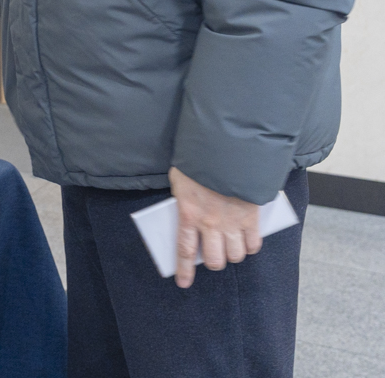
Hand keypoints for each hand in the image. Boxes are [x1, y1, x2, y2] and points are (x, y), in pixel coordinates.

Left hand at [169, 166, 261, 288]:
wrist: (225, 151)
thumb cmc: (198, 164)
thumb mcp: (180, 182)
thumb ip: (183, 201)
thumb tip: (186, 217)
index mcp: (188, 214)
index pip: (184, 250)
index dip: (185, 270)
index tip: (183, 283)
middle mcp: (210, 223)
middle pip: (214, 259)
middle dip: (214, 262)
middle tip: (213, 257)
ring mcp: (232, 222)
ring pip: (235, 255)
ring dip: (233, 255)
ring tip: (230, 248)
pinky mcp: (251, 217)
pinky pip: (253, 243)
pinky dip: (251, 246)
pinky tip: (247, 242)